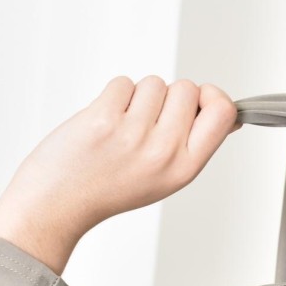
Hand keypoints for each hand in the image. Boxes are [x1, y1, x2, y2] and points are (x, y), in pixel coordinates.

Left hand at [0, 76, 238, 273]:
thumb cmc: (109, 189)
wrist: (59, 203)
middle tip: (147, 121)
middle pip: (188, 88)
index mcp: (185, 167)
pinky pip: (123, 83)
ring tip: (122, 125)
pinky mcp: (104, 118)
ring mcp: (133, 134)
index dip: (213, 96)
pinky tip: (105, 122)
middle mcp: (163, 152)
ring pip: (154, 83)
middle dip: (169, 95)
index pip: (222, 113)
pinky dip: (113, 96)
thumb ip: (194, 145)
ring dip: (138, 96)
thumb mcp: (165, 177)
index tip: (199, 100)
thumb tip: (225, 114)